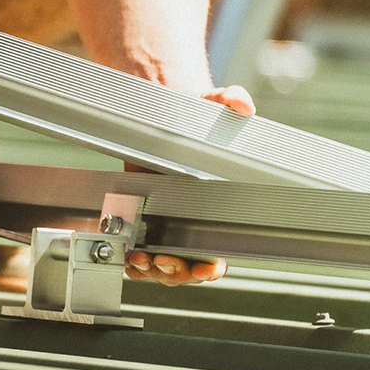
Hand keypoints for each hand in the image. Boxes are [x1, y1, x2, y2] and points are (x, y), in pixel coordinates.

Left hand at [122, 83, 252, 284]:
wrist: (166, 113)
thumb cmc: (198, 116)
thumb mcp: (215, 103)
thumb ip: (232, 99)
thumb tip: (242, 104)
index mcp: (218, 206)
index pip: (220, 251)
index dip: (213, 265)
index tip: (205, 267)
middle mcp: (193, 219)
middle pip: (188, 266)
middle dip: (176, 270)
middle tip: (163, 260)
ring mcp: (165, 221)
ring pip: (162, 264)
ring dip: (152, 268)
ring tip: (141, 258)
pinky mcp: (141, 217)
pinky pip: (139, 250)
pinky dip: (132, 259)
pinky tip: (127, 254)